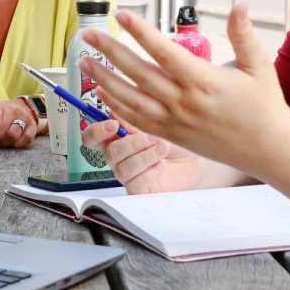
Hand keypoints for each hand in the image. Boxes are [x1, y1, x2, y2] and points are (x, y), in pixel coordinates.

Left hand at [0, 98, 39, 148]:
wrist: (20, 107)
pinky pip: (25, 139)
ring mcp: (22, 115)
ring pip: (14, 135)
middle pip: (2, 132)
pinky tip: (15, 139)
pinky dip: (19, 143)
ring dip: (7, 142)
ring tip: (4, 139)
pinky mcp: (32, 124)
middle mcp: (9, 109)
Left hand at [79, 6, 289, 177]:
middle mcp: (183, 102)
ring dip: (104, 79)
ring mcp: (174, 121)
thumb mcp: (259, 66)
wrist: (267, 150)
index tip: (121, 14)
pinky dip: (115, 105)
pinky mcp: (170, 135)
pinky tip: (101, 90)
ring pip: (130, 99)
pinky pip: (136, 120)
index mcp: (203, 81)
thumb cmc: (263, 105)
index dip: (140, 33)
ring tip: (84, 61)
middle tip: (88, 34)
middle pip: (138, 73)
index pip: (164, 52)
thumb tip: (240, 5)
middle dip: (109, 52)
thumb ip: (243, 35)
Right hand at [81, 118, 208, 193]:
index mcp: (116, 136)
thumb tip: (116, 100)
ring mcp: (127, 174)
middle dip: (130, 142)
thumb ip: (134, 114)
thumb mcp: (157, 121)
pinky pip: (135, 182)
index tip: (112, 124)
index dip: (97, 130)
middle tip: (148, 136)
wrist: (197, 160)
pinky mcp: (138, 190)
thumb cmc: (176, 138)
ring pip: (121, 167)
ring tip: (163, 147)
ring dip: (144, 155)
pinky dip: (151, 170)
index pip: (92, 136)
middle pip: (108, 153)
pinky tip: (161, 164)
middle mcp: (118, 156)